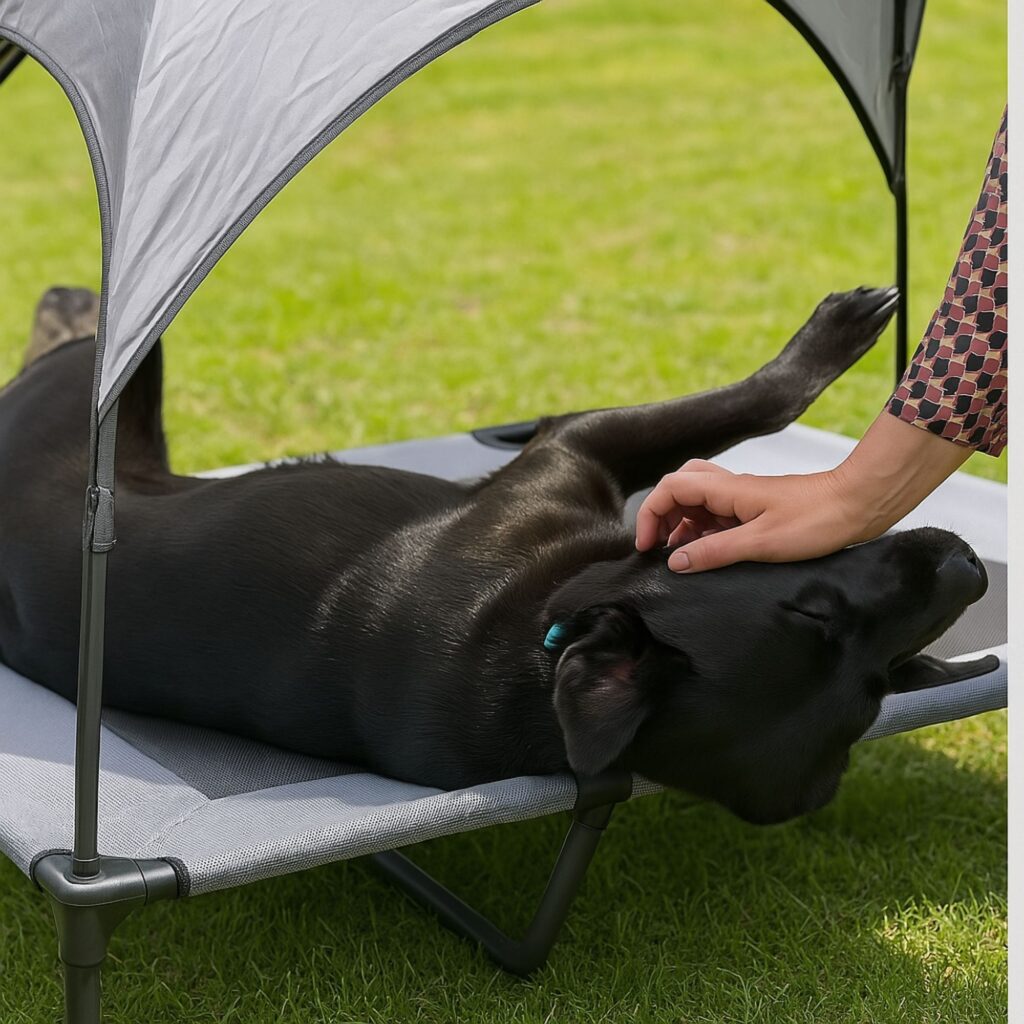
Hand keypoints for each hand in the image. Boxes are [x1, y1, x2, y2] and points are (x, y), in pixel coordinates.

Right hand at [635, 412, 972, 572]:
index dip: (650, 515)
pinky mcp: (758, 509)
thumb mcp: (761, 542)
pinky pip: (719, 514)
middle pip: (679, 489)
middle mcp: (730, 488)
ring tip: (683, 555)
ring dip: (683, 524)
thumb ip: (714, 552)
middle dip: (662, 515)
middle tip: (659, 546)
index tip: (646, 545)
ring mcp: (744, 498)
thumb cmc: (818, 518)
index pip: (669, 490)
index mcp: (726, 489)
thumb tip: (676, 561)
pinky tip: (713, 552)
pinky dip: (706, 530)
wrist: (860, 504)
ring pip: (698, 501)